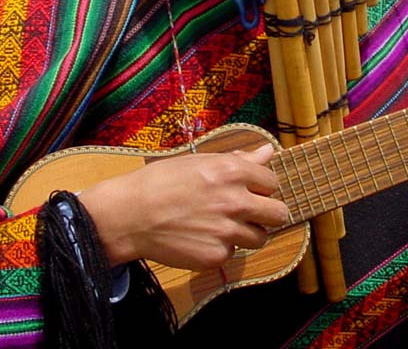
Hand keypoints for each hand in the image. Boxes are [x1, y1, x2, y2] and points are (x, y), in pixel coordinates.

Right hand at [80, 144, 288, 269]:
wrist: (129, 216)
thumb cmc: (161, 182)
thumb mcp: (200, 161)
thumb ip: (240, 159)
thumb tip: (269, 152)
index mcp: (233, 172)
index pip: (272, 182)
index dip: (261, 187)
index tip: (250, 190)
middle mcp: (235, 201)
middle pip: (279, 213)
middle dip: (268, 213)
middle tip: (251, 214)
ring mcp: (227, 231)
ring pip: (260, 238)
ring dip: (248, 233)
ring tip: (223, 226)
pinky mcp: (215, 256)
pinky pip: (233, 253)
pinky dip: (222, 248)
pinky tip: (201, 238)